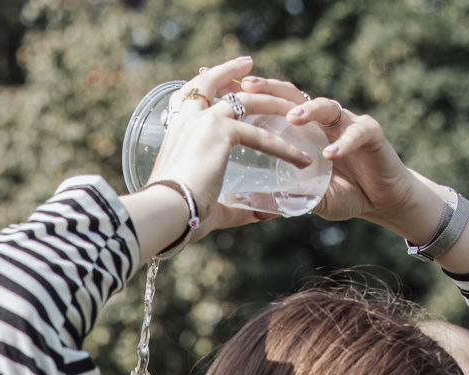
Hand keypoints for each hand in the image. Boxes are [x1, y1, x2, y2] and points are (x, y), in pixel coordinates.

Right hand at [145, 56, 312, 235]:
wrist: (165, 211)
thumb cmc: (177, 215)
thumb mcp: (210, 205)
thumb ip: (238, 207)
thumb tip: (265, 213)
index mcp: (174, 132)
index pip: (187, 97)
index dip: (203, 85)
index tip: (219, 79)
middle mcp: (186, 121)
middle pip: (210, 82)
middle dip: (230, 69)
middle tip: (250, 64)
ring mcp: (204, 122)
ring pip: (245, 100)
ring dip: (272, 99)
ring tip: (295, 104)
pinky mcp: (221, 132)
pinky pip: (260, 134)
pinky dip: (284, 147)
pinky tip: (302, 159)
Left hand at [239, 79, 432, 229]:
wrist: (379, 200)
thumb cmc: (339, 193)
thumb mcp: (305, 196)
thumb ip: (283, 196)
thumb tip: (250, 206)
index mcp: (302, 130)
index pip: (273, 105)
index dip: (250, 96)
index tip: (223, 89)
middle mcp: (321, 120)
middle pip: (294, 95)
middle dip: (271, 88)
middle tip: (249, 87)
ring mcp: (346, 123)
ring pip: (326, 106)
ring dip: (308, 109)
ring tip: (293, 118)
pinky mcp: (371, 133)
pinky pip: (357, 132)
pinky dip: (343, 142)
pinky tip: (330, 153)